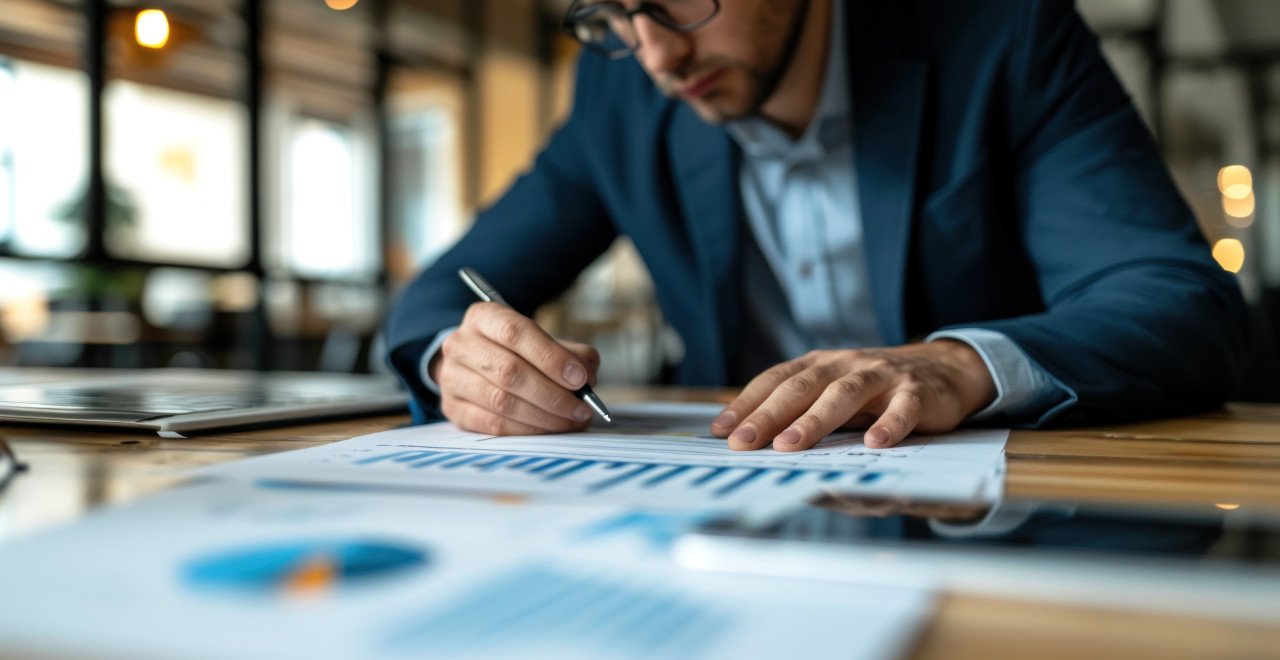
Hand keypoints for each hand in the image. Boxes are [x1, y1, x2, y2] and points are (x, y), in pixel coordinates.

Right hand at [431, 302, 600, 434]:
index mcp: (484, 317)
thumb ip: (572, 353)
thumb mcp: (544, 340)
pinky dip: (526, 430)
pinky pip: (492, 425)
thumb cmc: (518, 351)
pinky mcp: (453, 408)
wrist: (476, 363)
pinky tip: (547, 429)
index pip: (515, 333)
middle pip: (508, 371)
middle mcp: (461, 344)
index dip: (551, 357)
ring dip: (543, 416)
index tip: (580, 378)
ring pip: (501, 401)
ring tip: (571, 420)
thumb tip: (587, 378)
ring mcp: (452, 377)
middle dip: (552, 394)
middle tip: (581, 408)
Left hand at [710, 341, 995, 450]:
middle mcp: (847, 365)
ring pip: (845, 394)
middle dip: (769, 415)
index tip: (720, 430)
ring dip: (816, 419)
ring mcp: (883, 377)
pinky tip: (875, 443)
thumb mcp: (834, 392)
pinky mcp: (918, 393)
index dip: (747, 403)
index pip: (776, 380)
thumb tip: (749, 437)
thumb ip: (800, 409)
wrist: (944, 369)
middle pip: (802, 387)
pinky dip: (890, 425)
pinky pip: (903, 409)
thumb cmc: (876, 388)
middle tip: (743, 442)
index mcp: (821, 365)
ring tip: (790, 444)